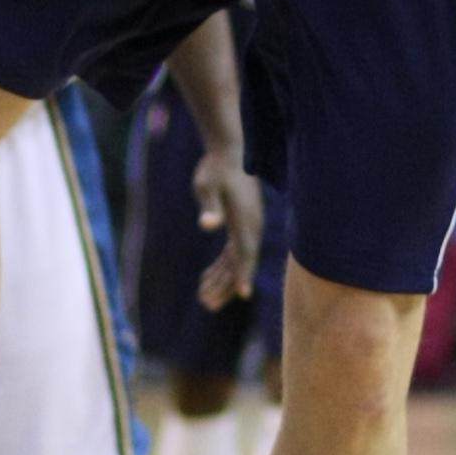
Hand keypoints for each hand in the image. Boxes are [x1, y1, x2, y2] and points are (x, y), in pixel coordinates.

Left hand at [192, 142, 264, 311]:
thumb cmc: (216, 168)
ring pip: (236, 260)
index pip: (246, 252)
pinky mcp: (241, 224)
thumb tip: (208, 225)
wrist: (228, 150)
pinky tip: (206, 278)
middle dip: (226, 285)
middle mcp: (251, 226)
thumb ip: (209, 206)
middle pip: (240, 262)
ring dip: (222, 279)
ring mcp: (247, 226)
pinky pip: (232, 252)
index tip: (243, 294)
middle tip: (207, 304)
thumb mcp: (208, 185)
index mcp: (245, 219)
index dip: (244, 273)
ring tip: (204, 298)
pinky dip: (221, 267)